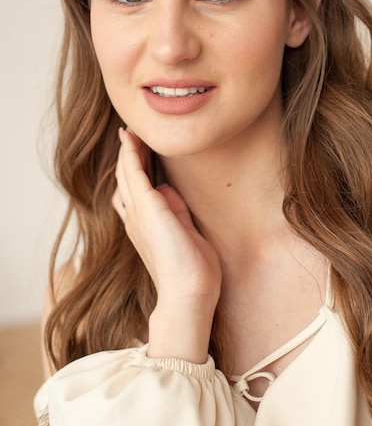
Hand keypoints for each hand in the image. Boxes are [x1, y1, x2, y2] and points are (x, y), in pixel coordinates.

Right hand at [112, 128, 221, 361]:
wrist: (189, 293)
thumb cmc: (193, 272)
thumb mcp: (186, 234)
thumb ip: (177, 212)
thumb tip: (169, 190)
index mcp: (144, 228)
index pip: (133, 195)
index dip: (132, 173)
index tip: (137, 153)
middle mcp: (135, 220)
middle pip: (125, 181)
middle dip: (127, 157)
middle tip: (130, 135)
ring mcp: (138, 214)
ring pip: (126, 174)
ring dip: (128, 151)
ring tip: (130, 131)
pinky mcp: (147, 207)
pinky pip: (133, 173)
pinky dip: (131, 154)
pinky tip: (131, 138)